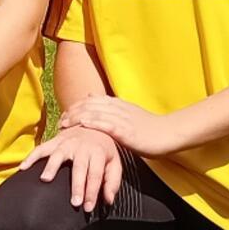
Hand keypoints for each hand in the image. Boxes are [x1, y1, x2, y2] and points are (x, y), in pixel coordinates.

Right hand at [19, 127, 122, 212]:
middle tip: (74, 202)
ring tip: (45, 180)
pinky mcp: (54, 141)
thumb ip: (112, 182)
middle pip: (79, 168)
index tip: (87, 208)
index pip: (96, 175)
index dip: (92, 192)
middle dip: (77, 186)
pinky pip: (41, 149)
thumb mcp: (113, 162)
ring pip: (58, 155)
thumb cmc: (102, 148)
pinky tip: (23, 168)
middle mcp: (82, 147)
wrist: (91, 121)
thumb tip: (108, 200)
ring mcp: (66, 143)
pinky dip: (31, 157)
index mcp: (98, 152)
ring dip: (51, 166)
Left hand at [60, 97, 185, 156]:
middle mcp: (119, 109)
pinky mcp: (128, 131)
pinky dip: (95, 123)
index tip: (64, 115)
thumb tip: (91, 96)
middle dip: (73, 112)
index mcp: (119, 104)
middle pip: (90, 105)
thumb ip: (111, 107)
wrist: (168, 133)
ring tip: (65, 123)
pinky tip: (84, 125)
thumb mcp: (129, 113)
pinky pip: (109, 125)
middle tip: (60, 122)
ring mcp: (124, 119)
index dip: (76, 106)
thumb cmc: (149, 128)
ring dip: (79, 118)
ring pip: (97, 113)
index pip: (92, 100)